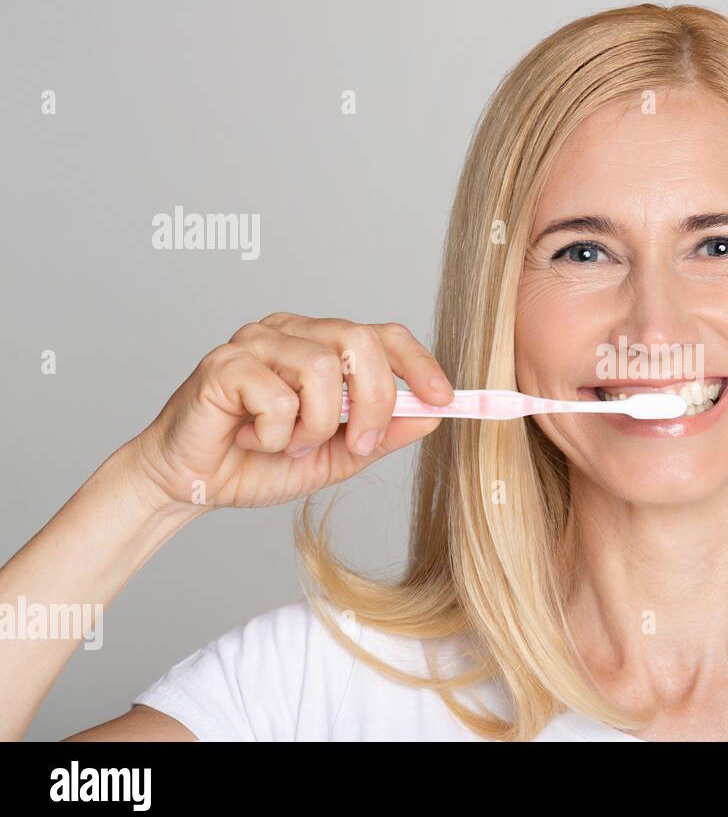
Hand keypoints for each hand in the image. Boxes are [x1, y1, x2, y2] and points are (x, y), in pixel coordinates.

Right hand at [130, 312, 452, 508]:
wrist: (194, 485)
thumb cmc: (261, 462)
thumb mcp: (339, 455)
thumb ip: (383, 434)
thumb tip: (432, 415)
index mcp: (321, 343)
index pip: (384, 334)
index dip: (420, 364)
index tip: (444, 400)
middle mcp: (291, 331)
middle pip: (361, 342)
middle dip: (375, 401)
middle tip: (358, 444)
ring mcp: (255, 341)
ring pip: (323, 370)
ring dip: (317, 426)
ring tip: (290, 446)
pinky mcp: (224, 363)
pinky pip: (278, 397)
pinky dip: (277, 435)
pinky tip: (252, 439)